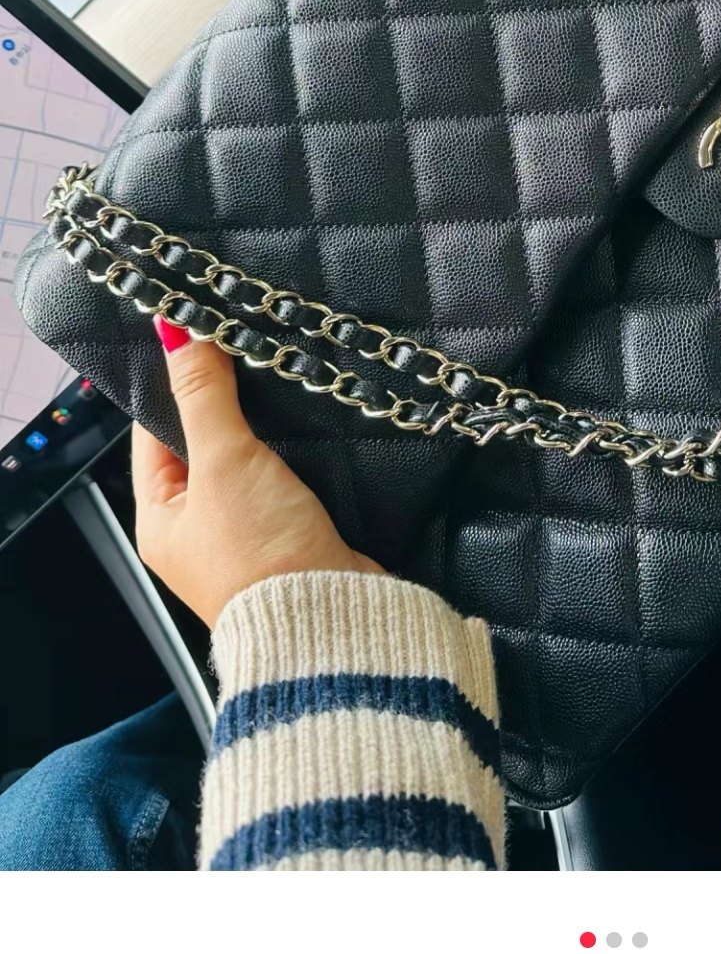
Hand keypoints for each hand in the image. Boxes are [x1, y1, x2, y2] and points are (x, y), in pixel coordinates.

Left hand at [132, 319, 382, 626]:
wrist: (332, 621)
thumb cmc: (260, 556)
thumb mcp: (223, 460)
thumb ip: (203, 395)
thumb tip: (176, 332)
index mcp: (161, 520)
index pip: (155, 435)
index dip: (177, 387)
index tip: (200, 341)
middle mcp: (200, 533)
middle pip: (207, 448)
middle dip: (230, 407)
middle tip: (249, 355)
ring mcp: (251, 539)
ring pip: (254, 465)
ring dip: (271, 433)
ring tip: (287, 386)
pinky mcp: (298, 541)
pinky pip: (293, 485)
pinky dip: (304, 459)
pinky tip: (318, 430)